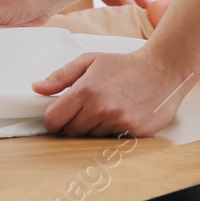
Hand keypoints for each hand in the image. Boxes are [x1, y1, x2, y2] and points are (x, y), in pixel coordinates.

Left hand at [32, 47, 195, 136]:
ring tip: (105, 108)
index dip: (53, 119)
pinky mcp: (134, 132)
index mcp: (85, 91)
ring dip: (93, 127)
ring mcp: (118, 122)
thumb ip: (60, 76)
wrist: (162, 70)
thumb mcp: (89, 61)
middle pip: (71, 131)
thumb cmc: (123, 65)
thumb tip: (36, 88)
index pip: (53, 120)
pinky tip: (119, 115)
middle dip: (72, 122)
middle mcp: (100, 109)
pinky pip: (111, 139)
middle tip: (85, 109)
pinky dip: (111, 130)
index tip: (58, 114)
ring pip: (91, 137)